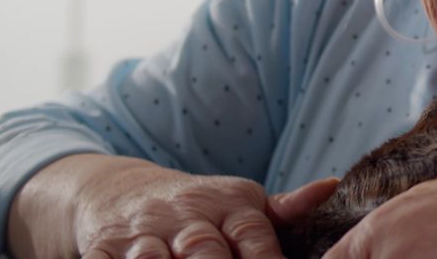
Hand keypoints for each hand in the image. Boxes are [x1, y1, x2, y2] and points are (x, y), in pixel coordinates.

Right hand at [8, 154, 337, 258]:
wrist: (120, 191)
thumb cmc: (199, 207)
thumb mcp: (241, 202)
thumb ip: (285, 208)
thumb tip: (332, 185)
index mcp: (230, 205)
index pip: (254, 236)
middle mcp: (187, 216)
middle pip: (204, 251)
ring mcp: (144, 233)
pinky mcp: (104, 248)